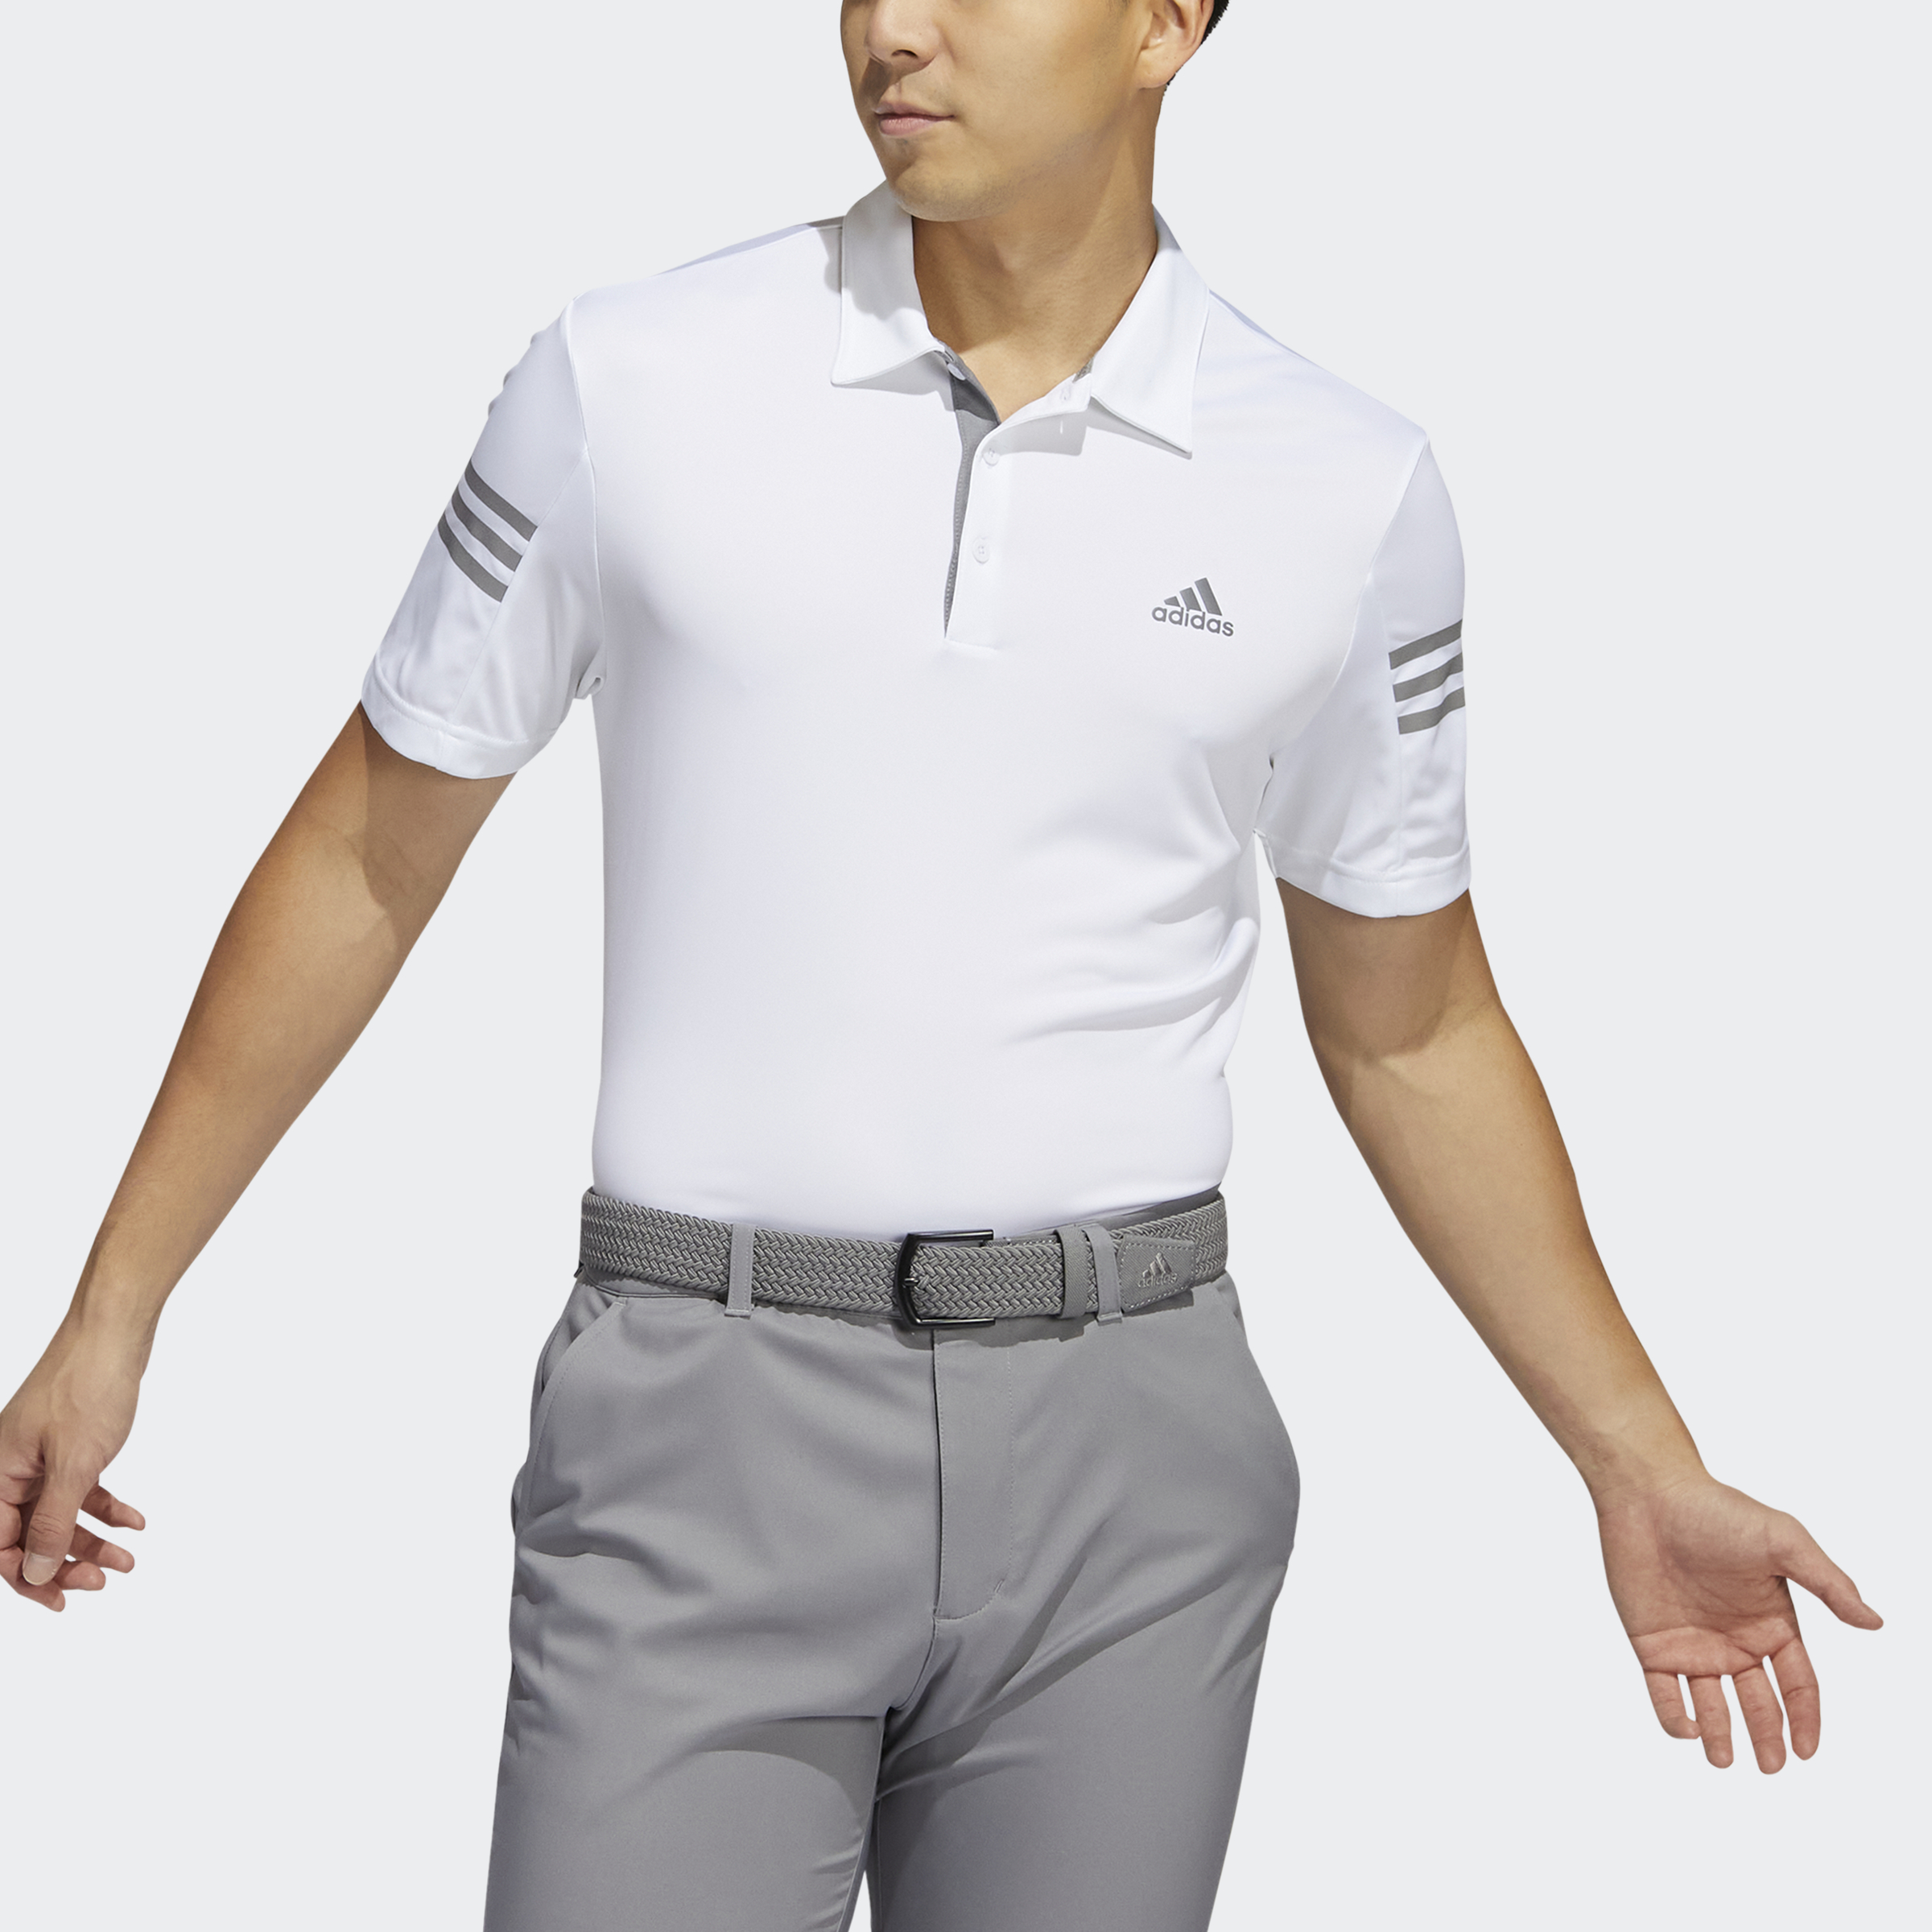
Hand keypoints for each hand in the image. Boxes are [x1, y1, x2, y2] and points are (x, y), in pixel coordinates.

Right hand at [1, 1322, 145, 1611]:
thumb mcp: (73, 1465)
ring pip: (57, 1512)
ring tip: (127, 1561)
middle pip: (27, 1533)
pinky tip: (134, 1522)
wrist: (114, 1331)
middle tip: (102, 1581)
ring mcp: (39, 1455)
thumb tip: (37, 1573)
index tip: (62, 1600)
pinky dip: (104, 1506)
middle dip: (63, 1562)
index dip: (27, 1577)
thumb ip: (53, 1521)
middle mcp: (10, 1467)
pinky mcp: (67, 1443)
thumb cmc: (88, 1386)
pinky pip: (79, 1487)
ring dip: (89, 1539)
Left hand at [1596, 1474, 1881, 1770]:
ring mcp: (1692, 1643)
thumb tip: (1875, 1621)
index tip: (1805, 1752)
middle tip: (1770, 1766)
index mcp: (1771, 1623)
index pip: (1797, 1683)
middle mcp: (1735, 1640)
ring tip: (1725, 1761)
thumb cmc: (1718, 1510)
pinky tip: (1687, 1730)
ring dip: (1720, 1735)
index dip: (1804, 1718)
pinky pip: (1663, 1692)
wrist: (1649, 1494)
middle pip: (1758, 1701)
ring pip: (1711, 1704)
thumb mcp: (1783, 1542)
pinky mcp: (1652, 1643)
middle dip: (1766, 1736)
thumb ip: (1828, 1583)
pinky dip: (1673, 1716)